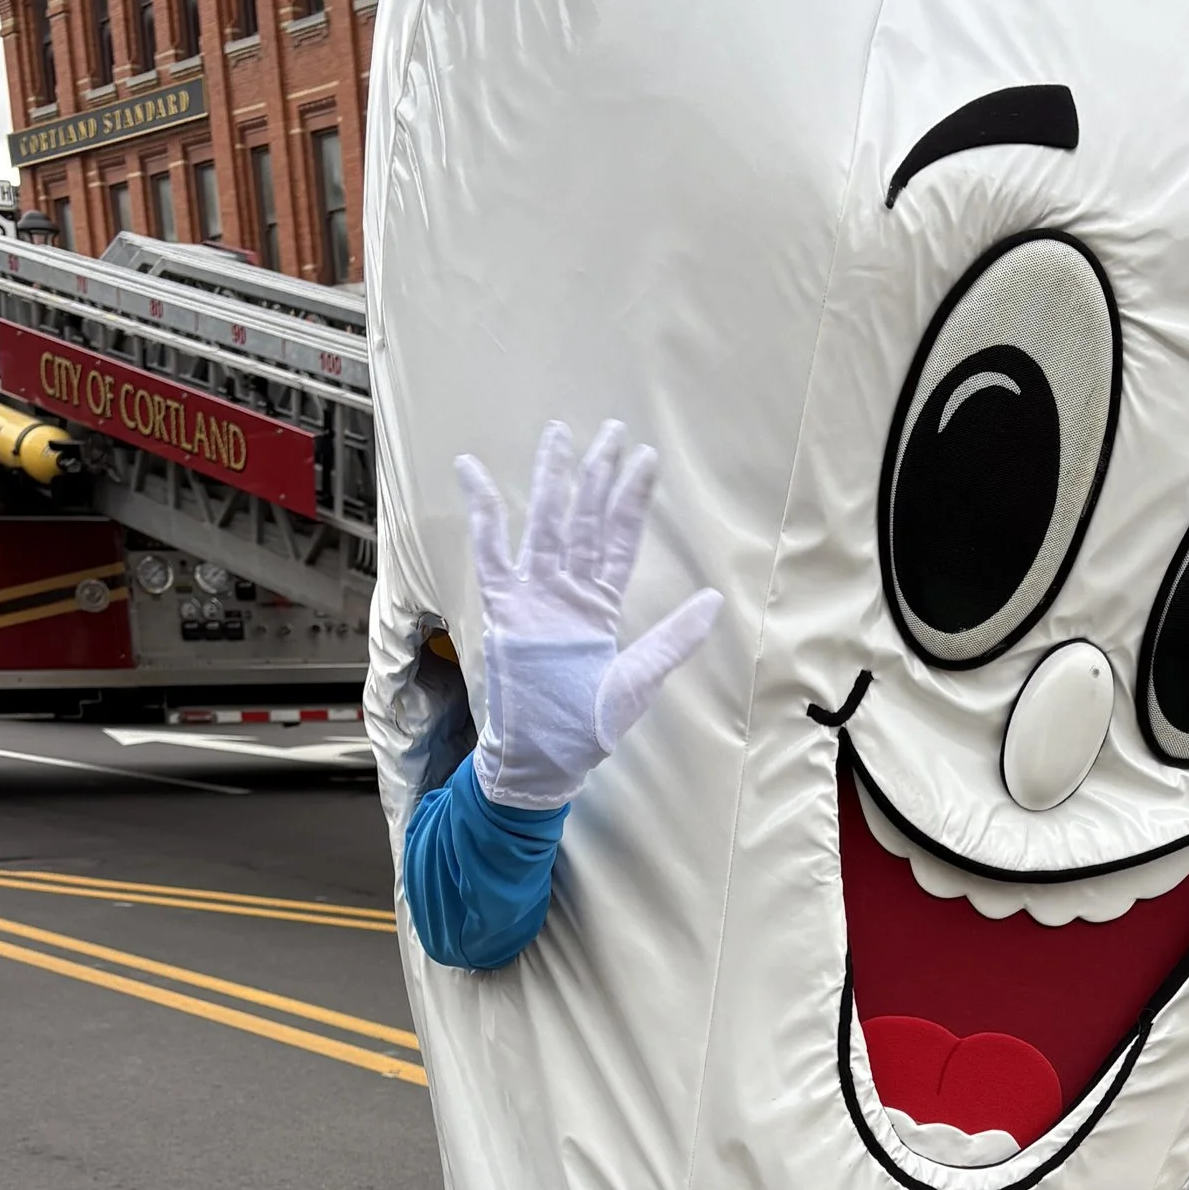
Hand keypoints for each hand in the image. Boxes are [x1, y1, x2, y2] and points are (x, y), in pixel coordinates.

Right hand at [458, 420, 722, 809]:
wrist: (544, 760)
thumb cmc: (589, 727)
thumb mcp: (640, 681)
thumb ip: (673, 639)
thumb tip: (714, 600)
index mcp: (601, 606)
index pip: (619, 540)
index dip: (631, 500)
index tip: (645, 459)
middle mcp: (567, 592)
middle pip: (584, 520)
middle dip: (596, 475)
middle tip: (609, 429)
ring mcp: (533, 597)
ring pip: (544, 524)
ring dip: (552, 481)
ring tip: (559, 436)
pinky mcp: (502, 609)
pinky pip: (491, 552)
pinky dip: (483, 512)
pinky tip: (474, 472)